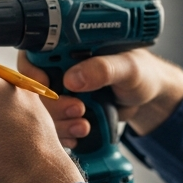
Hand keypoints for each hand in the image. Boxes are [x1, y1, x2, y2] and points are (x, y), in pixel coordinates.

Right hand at [17, 48, 182, 148]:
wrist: (149, 97)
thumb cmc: (142, 72)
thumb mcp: (128, 67)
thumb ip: (103, 69)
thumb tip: (72, 78)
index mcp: (70, 46)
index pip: (34, 56)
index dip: (33, 73)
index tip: (47, 86)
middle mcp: (60, 68)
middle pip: (35, 89)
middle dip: (52, 105)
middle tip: (78, 109)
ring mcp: (63, 92)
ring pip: (44, 111)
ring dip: (60, 122)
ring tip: (83, 125)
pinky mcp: (68, 112)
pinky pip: (55, 126)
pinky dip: (64, 134)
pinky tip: (79, 135)